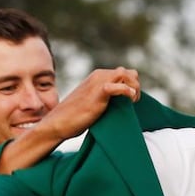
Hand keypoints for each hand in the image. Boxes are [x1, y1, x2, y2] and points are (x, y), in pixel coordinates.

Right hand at [0, 67, 140, 173]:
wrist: (59, 123)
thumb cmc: (75, 117)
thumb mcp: (93, 103)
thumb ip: (104, 99)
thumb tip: (118, 104)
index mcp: (98, 77)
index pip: (124, 73)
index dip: (132, 85)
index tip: (132, 101)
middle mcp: (99, 76)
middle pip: (129, 72)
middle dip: (136, 86)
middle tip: (133, 102)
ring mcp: (98, 83)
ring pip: (126, 74)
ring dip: (134, 88)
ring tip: (132, 102)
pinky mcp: (98, 94)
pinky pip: (118, 86)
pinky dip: (127, 91)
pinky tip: (129, 100)